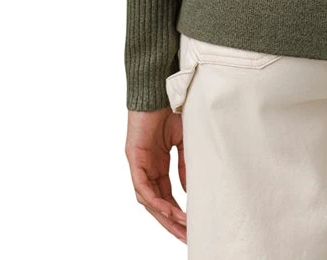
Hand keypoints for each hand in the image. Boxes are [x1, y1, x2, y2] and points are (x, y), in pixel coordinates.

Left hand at [125, 109, 187, 241]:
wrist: (159, 90)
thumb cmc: (170, 110)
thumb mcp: (183, 142)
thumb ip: (184, 165)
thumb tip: (188, 191)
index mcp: (157, 165)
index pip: (166, 196)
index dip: (178, 212)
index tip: (191, 226)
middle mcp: (146, 168)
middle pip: (157, 204)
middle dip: (171, 222)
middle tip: (186, 237)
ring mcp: (139, 165)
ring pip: (149, 200)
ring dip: (165, 215)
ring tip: (181, 225)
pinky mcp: (134, 158)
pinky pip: (142, 187)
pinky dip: (155, 200)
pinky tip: (167, 210)